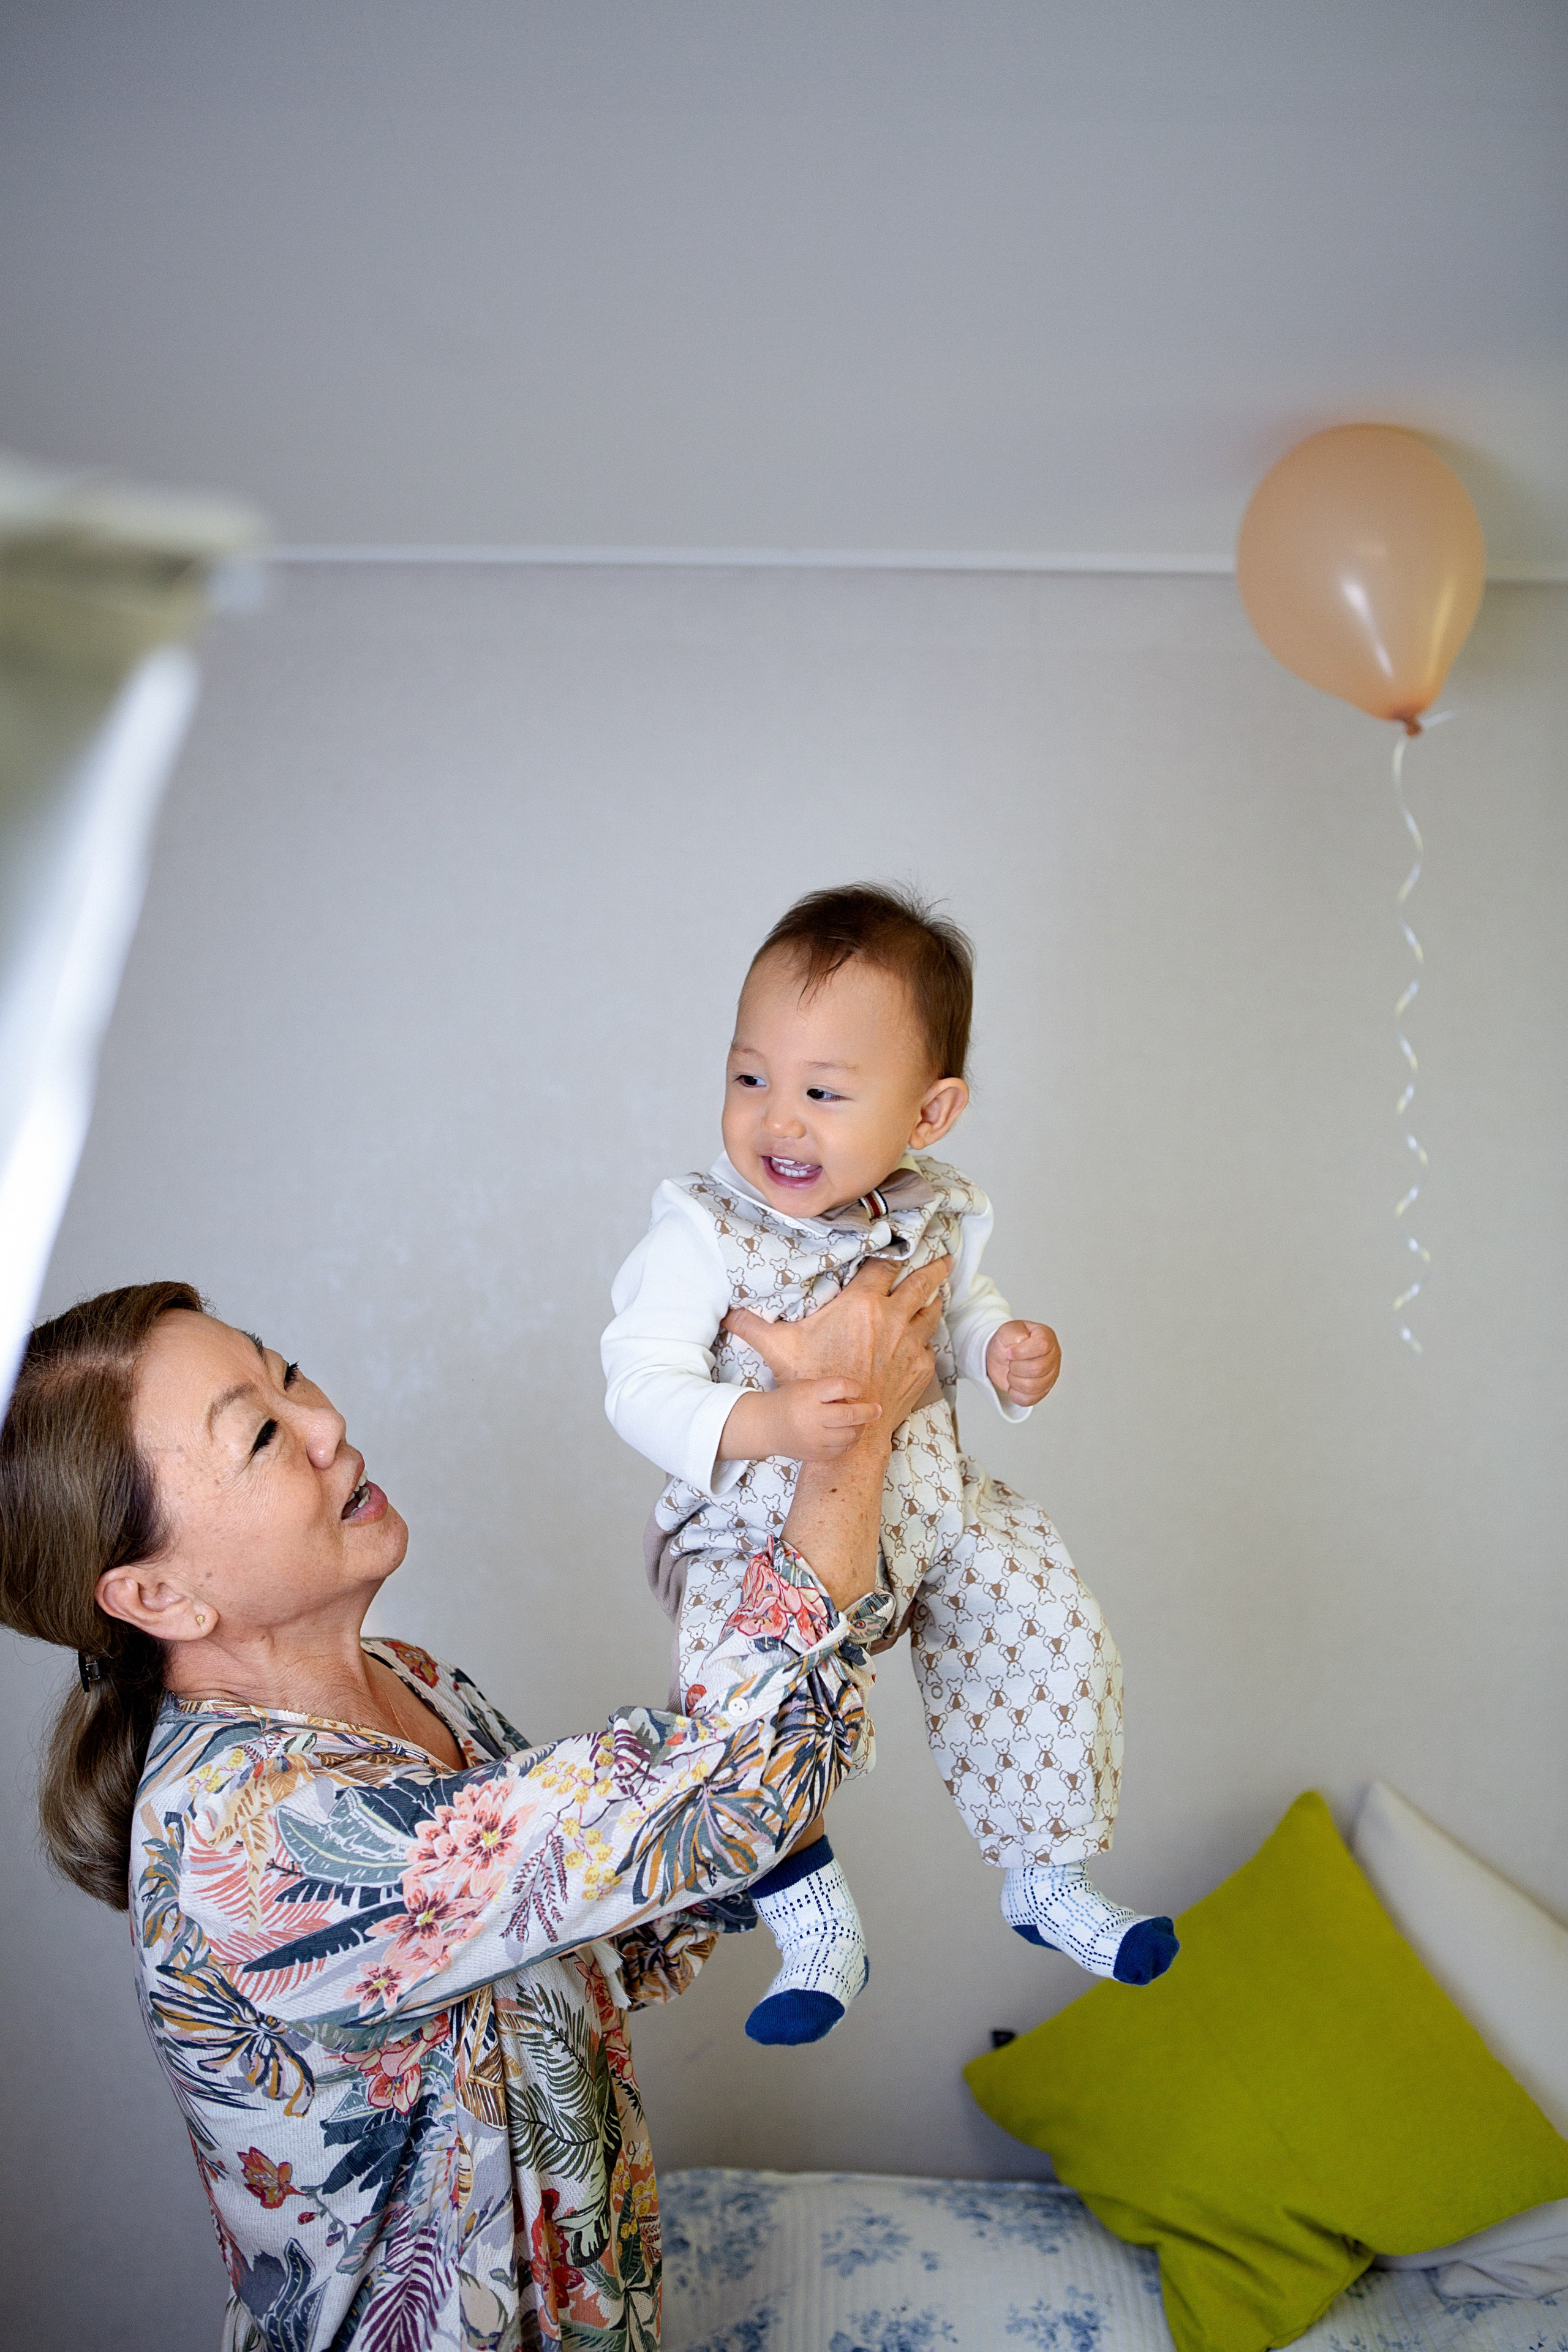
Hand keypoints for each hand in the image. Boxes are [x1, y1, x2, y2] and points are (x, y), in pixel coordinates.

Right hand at [718, 1376, 882, 1464]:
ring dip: (860, 1427)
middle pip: (850, 1415)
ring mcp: (814, 1438)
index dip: (855, 1388)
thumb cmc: (789, 1401)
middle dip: (868, 1412)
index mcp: (809, 1395)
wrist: (766, 1427)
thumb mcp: (805, 1387)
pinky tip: (849, 1434)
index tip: (858, 1391)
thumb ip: (829, 1391)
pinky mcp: (816, 1454)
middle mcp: (812, 1417)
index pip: (841, 1387)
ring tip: (860, 1423)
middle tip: (877, 1410)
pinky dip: (850, 1441)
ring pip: (850, 1435)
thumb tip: (857, 1400)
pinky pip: (842, 1449)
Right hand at [724, 1256, 950, 1436]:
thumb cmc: (815, 1385)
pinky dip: (927, 1337)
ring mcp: (910, 1344)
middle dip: (935, 1267)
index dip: (894, 1252)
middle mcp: (892, 1319)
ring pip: (931, 1313)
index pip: (885, 1265)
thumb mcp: (780, 1349)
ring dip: (935, 1300)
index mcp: (863, 1305)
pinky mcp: (921, 1367)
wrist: (847, 1428)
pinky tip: (924, 1335)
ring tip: (938, 1291)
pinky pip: (929, 1345)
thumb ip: (754, 1325)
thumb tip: (728, 1313)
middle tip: (945, 1258)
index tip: (903, 1241)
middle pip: (922, 1283)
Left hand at [985, 1319, 1060, 1406]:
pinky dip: (1015, 1394)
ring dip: (1014, 1380)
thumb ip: (1014, 1333)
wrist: (1000, 1357)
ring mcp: (1050, 1375)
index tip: (1009, 1352)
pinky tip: (1013, 1384)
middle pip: (1037, 1368)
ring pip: (1033, 1386)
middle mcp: (1052, 1356)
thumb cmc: (1007, 1342)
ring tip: (1012, 1372)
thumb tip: (1021, 1342)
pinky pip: (1029, 1399)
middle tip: (1010, 1362)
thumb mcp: (1006, 1330)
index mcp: (1046, 1337)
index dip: (1022, 1351)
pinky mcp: (1043, 1391)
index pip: (1042, 1345)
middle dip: (1015, 1366)